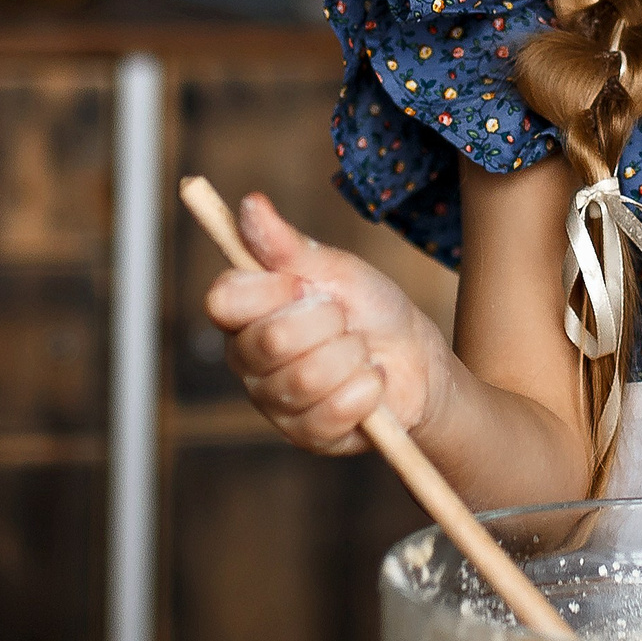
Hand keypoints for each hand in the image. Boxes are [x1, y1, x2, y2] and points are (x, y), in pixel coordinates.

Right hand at [203, 194, 442, 455]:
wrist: (418, 360)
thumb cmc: (370, 308)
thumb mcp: (337, 269)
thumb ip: (288, 245)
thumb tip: (250, 205)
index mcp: (246, 312)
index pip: (223, 299)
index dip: (269, 291)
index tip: (304, 284)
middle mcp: (248, 358)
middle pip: (272, 340)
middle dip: (330, 323)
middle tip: (345, 322)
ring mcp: (273, 401)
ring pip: (307, 377)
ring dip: (353, 357)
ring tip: (360, 353)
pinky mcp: (303, 435)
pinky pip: (332, 412)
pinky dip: (366, 391)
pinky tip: (370, 384)